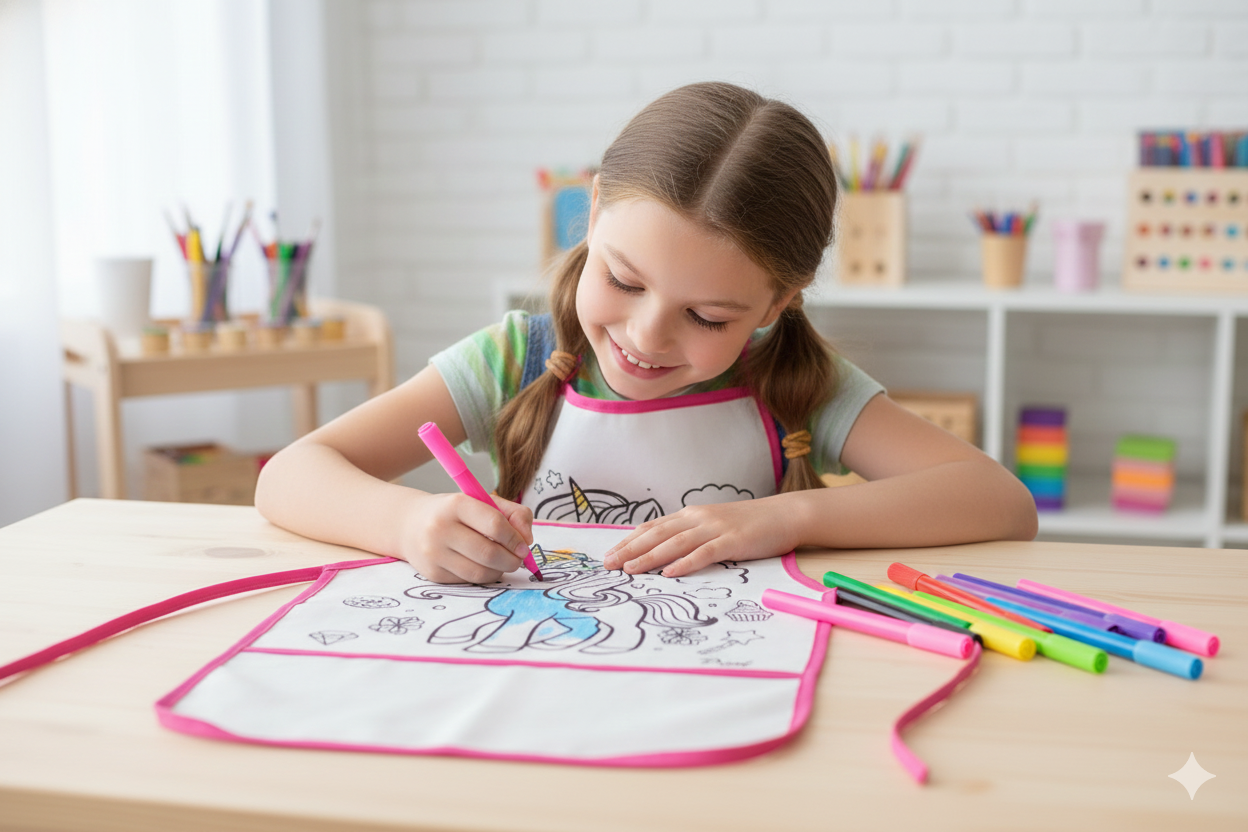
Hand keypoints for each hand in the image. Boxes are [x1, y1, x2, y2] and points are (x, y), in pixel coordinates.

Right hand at [396, 492, 533, 583]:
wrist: (411, 524)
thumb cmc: (455, 512)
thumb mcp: (483, 502)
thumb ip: (513, 514)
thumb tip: (527, 540)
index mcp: (456, 504)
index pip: (494, 524)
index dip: (515, 538)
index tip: (524, 545)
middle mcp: (440, 528)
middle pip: (488, 553)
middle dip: (512, 560)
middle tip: (518, 559)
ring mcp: (433, 553)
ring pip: (480, 572)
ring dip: (500, 571)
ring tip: (503, 563)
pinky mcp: (432, 573)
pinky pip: (468, 581)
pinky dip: (484, 576)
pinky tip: (484, 566)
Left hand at [601, 497, 797, 577]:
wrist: (784, 515)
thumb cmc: (748, 524)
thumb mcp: (713, 526)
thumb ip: (691, 535)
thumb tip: (664, 552)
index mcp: (691, 515)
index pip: (653, 528)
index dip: (629, 541)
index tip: (609, 554)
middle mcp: (698, 518)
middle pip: (657, 534)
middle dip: (630, 550)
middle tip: (608, 564)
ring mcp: (715, 529)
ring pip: (676, 543)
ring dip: (650, 557)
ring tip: (630, 570)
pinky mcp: (733, 541)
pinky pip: (705, 553)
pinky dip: (686, 563)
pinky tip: (670, 573)